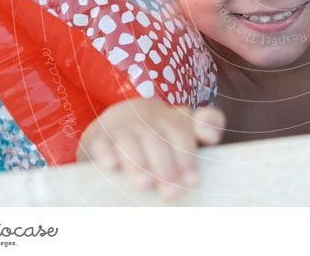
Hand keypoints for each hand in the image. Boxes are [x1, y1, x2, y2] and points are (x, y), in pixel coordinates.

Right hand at [77, 98, 225, 198]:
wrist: (117, 122)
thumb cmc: (159, 138)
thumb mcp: (183, 134)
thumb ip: (206, 129)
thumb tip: (212, 135)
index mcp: (173, 119)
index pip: (183, 131)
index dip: (189, 155)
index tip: (193, 181)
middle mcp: (148, 117)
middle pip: (158, 140)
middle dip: (166, 167)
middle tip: (172, 193)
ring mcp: (122, 125)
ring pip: (130, 141)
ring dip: (138, 163)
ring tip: (146, 185)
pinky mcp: (98, 135)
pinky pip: (101, 141)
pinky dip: (105, 152)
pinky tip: (110, 165)